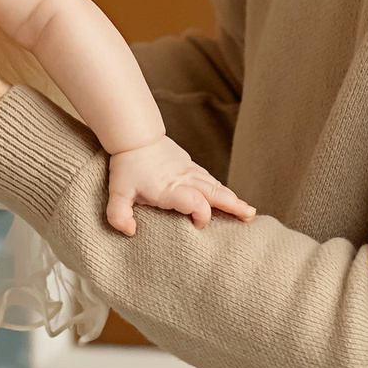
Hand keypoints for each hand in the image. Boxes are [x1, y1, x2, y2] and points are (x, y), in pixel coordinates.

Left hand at [104, 137, 255, 235]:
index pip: (195, 202)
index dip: (202, 215)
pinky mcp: (190, 166)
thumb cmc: (127, 165)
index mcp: (170, 188)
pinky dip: (222, 190)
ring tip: (248, 211)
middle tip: (249, 217)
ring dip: (232, 198)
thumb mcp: (118, 191)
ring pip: (216, 186)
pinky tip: (229, 198)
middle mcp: (185, 179)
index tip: (198, 227)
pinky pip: (210, 179)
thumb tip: (131, 232)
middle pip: (214, 193)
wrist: (135, 134)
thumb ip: (119, 214)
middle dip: (233, 206)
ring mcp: (190, 171)